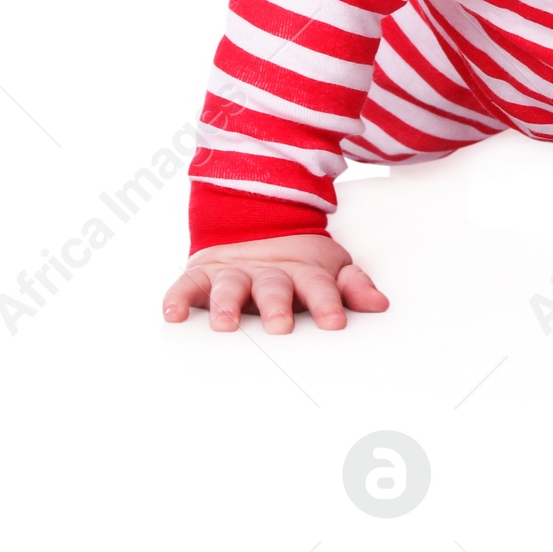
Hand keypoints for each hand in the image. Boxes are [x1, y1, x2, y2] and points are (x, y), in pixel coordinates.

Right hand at [162, 232, 388, 333]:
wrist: (253, 224)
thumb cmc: (295, 265)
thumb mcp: (327, 269)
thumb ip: (352, 285)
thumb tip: (380, 304)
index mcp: (301, 272)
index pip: (318, 287)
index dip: (327, 303)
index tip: (335, 323)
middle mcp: (267, 272)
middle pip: (273, 287)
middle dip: (277, 306)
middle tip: (279, 327)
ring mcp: (233, 272)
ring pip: (229, 286)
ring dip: (227, 305)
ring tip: (225, 324)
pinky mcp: (202, 274)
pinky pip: (186, 285)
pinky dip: (177, 298)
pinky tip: (173, 315)